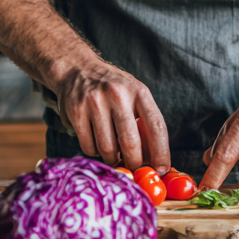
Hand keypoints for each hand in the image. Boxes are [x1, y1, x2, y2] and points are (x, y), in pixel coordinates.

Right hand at [53, 61, 169, 172]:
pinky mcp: (76, 111)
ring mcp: (95, 102)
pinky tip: (96, 143)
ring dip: (112, 159)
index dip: (161, 152)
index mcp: (139, 91)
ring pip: (108, 148)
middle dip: (134, 163)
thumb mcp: (134, 94)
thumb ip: (145, 122)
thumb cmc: (112, 88)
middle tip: (133, 169)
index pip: (156, 126)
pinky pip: (88, 146)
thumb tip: (154, 160)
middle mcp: (117, 94)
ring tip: (113, 155)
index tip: (162, 168)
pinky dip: (94, 152)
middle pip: (130, 142)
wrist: (78, 69)